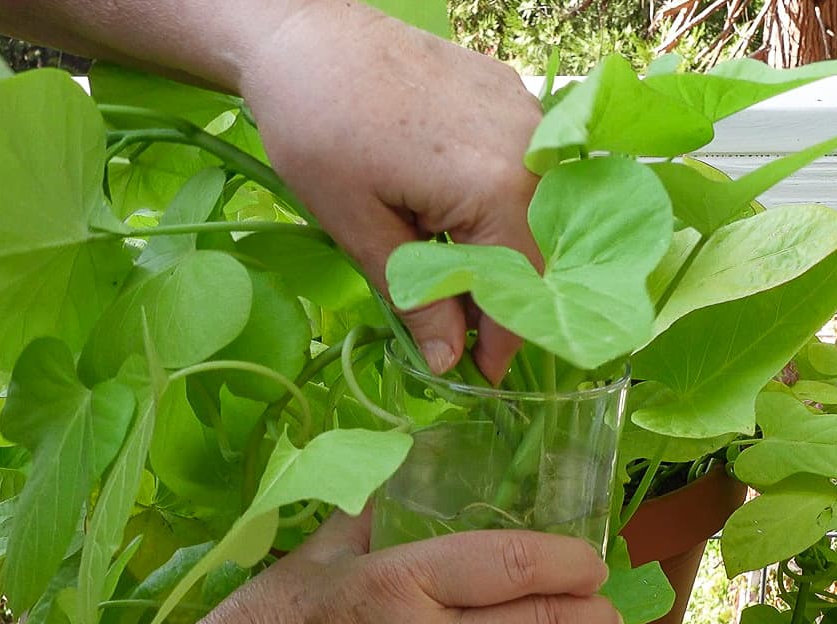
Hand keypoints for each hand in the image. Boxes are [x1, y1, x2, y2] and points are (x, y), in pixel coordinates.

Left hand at [237, 1, 541, 382]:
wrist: (301, 32)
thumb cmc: (319, 132)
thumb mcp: (361, 229)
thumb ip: (415, 298)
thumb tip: (447, 361)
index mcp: (498, 186)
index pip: (520, 287)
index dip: (501, 341)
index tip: (478, 375)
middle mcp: (530, 148)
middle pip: (535, 252)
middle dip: (498, 300)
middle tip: (454, 331)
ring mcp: (524, 112)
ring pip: (531, 213)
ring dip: (498, 254)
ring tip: (450, 278)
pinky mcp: (509, 94)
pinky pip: (521, 171)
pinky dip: (496, 209)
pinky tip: (455, 221)